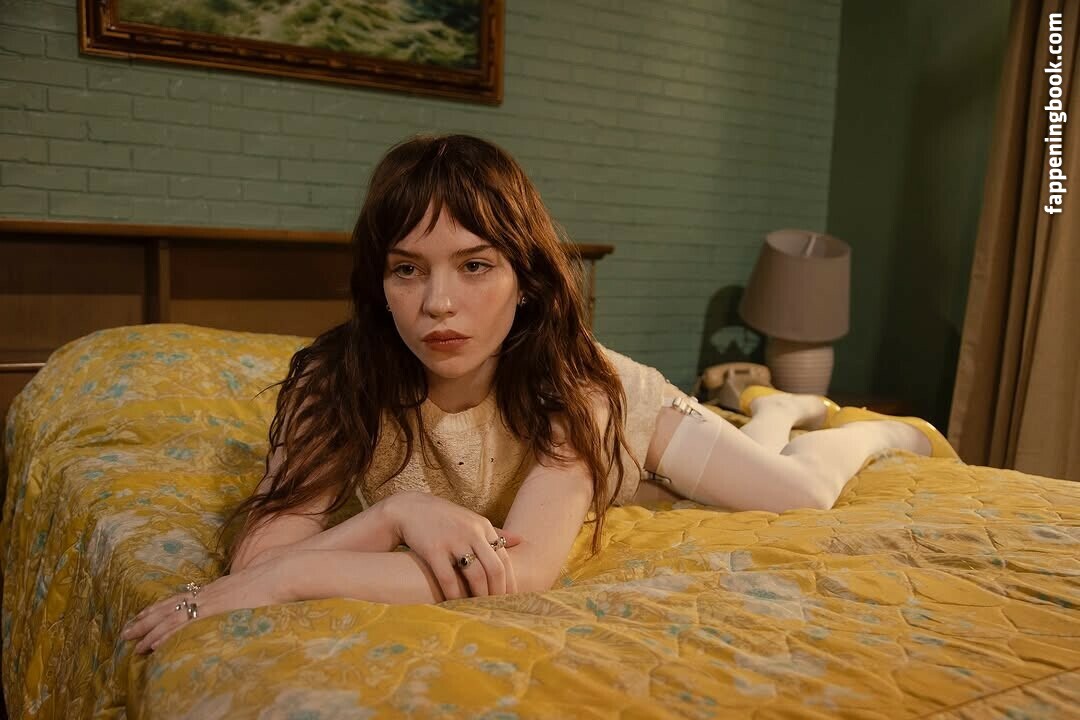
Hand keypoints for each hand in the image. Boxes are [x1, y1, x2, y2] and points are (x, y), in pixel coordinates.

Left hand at [121, 554, 291, 653]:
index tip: (145, 615)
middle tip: (126, 630)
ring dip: (148, 630)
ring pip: (170, 617)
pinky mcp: (213, 611)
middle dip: (146, 619)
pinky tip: (152, 644)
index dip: (162, 607)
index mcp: (218, 587)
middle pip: (170, 606)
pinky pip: (183, 625)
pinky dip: (165, 635)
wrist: (284, 570)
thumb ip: (246, 591)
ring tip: (131, 640)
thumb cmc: (278, 576)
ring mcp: (210, 601)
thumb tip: (247, 597)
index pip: (183, 597)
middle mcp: (209, 593)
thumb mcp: (257, 584)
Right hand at [382, 491, 522, 600]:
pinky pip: (448, 578)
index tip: (513, 600)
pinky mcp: (433, 549)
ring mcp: (453, 540)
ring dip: (480, 596)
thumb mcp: (472, 520)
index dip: (510, 582)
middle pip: (494, 568)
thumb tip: (521, 540)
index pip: (504, 559)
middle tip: (499, 610)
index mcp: (484, 526)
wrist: (409, 508)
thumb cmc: (444, 518)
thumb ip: (496, 532)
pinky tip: (456, 606)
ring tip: (481, 611)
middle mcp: (472, 532)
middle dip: (498, 592)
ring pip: (475, 575)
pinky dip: (454, 595)